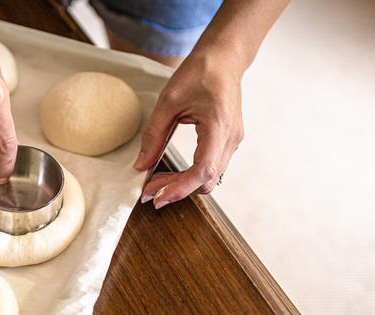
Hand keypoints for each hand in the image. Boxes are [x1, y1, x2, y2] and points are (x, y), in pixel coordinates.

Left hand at [134, 51, 243, 208]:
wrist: (223, 58)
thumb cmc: (199, 72)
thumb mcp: (168, 102)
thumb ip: (154, 136)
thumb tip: (141, 165)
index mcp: (219, 126)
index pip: (203, 170)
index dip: (180, 188)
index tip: (158, 197)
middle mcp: (231, 138)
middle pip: (206, 181)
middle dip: (177, 189)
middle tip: (149, 190)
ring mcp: (233, 140)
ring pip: (209, 178)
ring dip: (184, 184)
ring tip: (157, 181)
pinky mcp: (229, 141)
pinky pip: (212, 167)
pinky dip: (191, 175)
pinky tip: (173, 172)